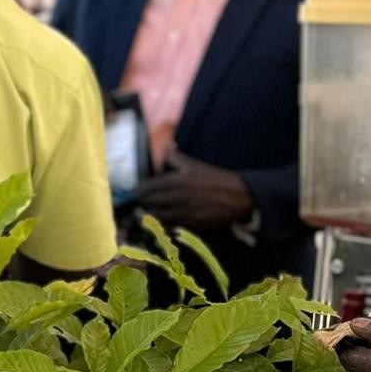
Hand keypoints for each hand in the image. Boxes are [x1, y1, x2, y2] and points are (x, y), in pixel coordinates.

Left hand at [133, 150, 254, 228]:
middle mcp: (176, 197)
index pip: (147, 187)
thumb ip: (176, 157)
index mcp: (176, 180)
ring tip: (147, 212)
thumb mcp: (194, 165)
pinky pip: (169, 225)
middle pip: (148, 202)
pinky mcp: (189, 223)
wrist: (237, 197)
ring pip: (156, 216)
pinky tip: (162, 220)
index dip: (138, 191)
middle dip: (141, 202)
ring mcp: (182, 212)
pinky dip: (163, 223)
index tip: (132, 192)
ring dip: (150, 214)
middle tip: (138, 202)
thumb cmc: (215, 178)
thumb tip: (166, 146)